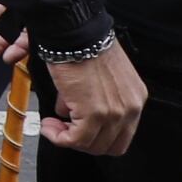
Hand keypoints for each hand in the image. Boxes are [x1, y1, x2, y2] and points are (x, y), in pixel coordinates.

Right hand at [42, 41, 146, 155]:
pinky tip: (48, 124)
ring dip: (67, 138)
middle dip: (83, 141)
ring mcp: (114, 112)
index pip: (122, 134)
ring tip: (52, 124)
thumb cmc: (84, 47)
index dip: (96, 135)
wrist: (76, 35)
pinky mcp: (94, 113)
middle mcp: (130, 107)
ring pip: (91, 145)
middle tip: (63, 128)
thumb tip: (67, 109)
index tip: (76, 127)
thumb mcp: (98, 76)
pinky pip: (74, 140)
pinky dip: (58, 137)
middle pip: (109, 146)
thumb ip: (90, 98)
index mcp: (134, 97)